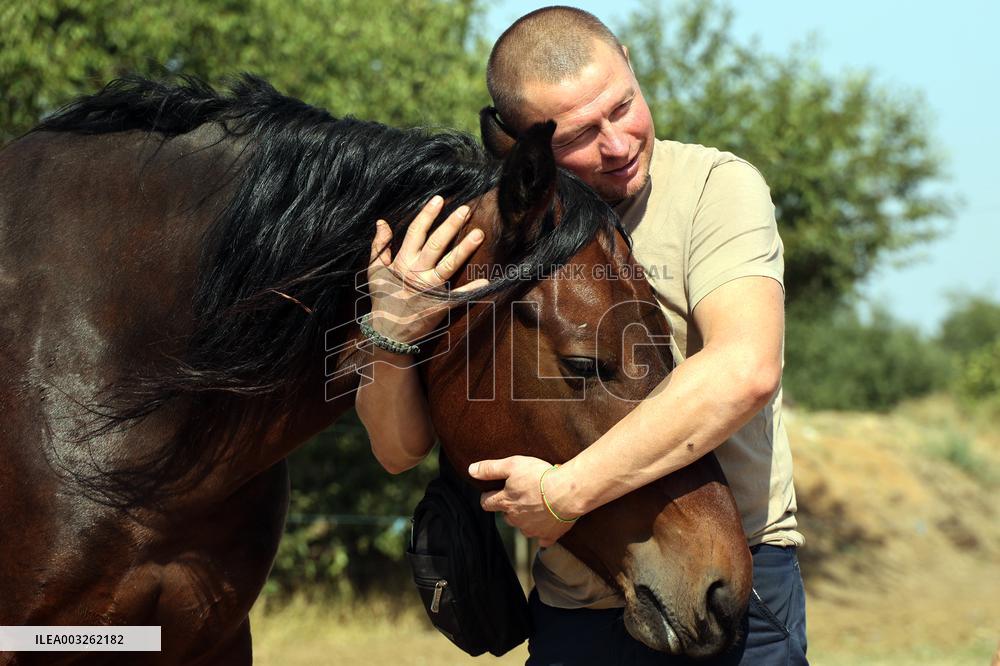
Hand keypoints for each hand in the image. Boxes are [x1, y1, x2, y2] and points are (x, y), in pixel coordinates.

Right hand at [367, 195, 488, 344]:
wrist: (388, 332)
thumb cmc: (383, 298)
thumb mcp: (375, 270)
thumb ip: (380, 246)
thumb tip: (382, 221)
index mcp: (403, 262)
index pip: (416, 232)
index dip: (427, 215)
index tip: (439, 199)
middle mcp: (417, 272)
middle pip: (437, 244)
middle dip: (451, 225)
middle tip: (466, 209)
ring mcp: (430, 289)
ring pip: (449, 264)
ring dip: (465, 248)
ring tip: (479, 233)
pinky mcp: (441, 305)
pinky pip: (459, 296)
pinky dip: (472, 290)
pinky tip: (486, 280)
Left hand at [469, 456, 579, 546]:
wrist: (567, 492)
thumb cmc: (540, 476)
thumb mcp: (512, 464)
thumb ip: (490, 469)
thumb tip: (471, 470)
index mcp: (505, 502)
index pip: (486, 503)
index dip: (487, 497)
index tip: (491, 493)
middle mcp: (515, 519)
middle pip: (506, 516)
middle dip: (510, 508)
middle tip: (521, 495)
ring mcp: (532, 529)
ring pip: (523, 526)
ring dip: (527, 518)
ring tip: (538, 505)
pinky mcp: (548, 536)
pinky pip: (543, 539)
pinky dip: (544, 533)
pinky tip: (549, 524)